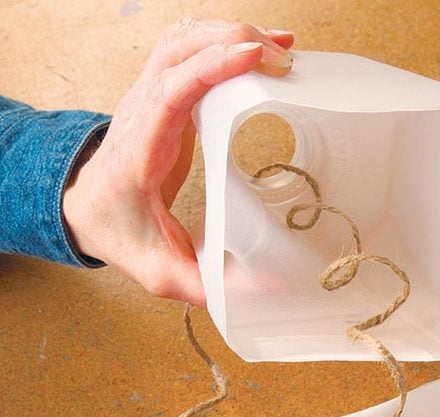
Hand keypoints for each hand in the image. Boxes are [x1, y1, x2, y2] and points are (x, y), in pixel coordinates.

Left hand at [63, 18, 293, 306]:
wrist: (88, 209)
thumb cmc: (121, 232)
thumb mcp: (158, 271)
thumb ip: (204, 285)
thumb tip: (264, 291)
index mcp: (141, 151)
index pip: (172, 91)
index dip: (211, 68)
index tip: (254, 59)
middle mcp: (142, 113)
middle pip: (181, 50)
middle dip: (233, 41)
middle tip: (282, 60)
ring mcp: (150, 99)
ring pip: (184, 41)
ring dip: (230, 33)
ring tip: (279, 47)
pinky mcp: (164, 97)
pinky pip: (189, 52)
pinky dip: (222, 41)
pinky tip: (255, 50)